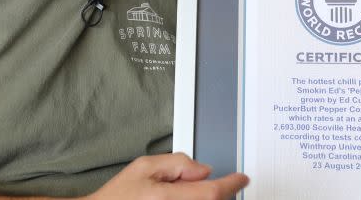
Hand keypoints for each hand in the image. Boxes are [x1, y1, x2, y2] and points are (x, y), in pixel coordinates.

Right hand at [87, 153, 248, 199]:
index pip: (211, 192)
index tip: (242, 178)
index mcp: (166, 198)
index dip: (231, 184)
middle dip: (214, 190)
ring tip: (177, 193)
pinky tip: (179, 198)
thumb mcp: (143, 166)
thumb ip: (176, 163)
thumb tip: (202, 170)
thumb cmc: (118, 196)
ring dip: (205, 198)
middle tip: (194, 184)